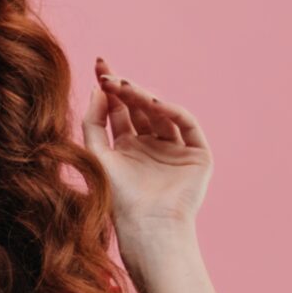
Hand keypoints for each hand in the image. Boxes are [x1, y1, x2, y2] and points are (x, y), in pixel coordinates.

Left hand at [88, 57, 210, 234]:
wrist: (147, 226)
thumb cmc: (118, 199)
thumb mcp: (96, 155)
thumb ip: (93, 122)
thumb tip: (97, 89)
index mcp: (129, 149)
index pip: (120, 110)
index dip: (111, 88)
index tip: (99, 66)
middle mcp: (152, 147)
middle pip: (139, 108)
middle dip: (125, 88)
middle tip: (110, 75)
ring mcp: (175, 150)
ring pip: (161, 112)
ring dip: (143, 97)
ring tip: (126, 87)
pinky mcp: (197, 155)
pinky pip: (186, 124)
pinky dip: (171, 110)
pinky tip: (152, 102)